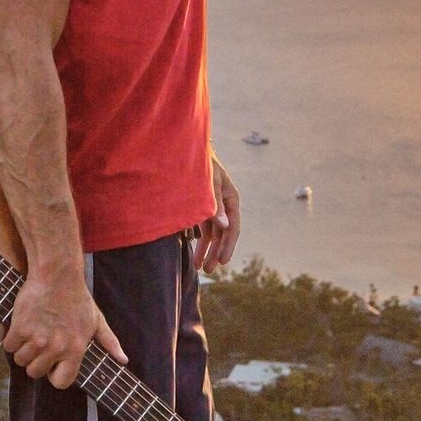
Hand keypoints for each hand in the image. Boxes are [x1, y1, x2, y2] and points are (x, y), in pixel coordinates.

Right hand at [3, 268, 125, 388]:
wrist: (57, 274)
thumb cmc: (77, 298)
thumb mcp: (97, 319)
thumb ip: (109, 342)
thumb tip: (124, 360)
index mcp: (76, 349)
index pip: (61, 382)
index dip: (54, 373)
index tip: (53, 361)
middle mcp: (57, 347)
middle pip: (36, 373)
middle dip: (36, 360)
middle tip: (41, 340)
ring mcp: (38, 338)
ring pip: (21, 361)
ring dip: (23, 348)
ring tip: (34, 330)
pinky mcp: (21, 327)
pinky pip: (9, 346)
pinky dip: (12, 337)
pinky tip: (23, 323)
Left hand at [195, 153, 239, 273]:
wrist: (187, 149)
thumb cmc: (201, 164)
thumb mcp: (209, 183)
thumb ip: (216, 205)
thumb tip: (225, 227)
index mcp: (231, 198)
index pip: (234, 226)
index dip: (228, 245)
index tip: (223, 261)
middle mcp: (225, 204)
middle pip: (223, 233)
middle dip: (216, 252)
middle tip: (209, 270)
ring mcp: (214, 206)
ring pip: (213, 233)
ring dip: (207, 250)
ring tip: (200, 267)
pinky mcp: (202, 207)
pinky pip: (204, 228)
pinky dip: (199, 241)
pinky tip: (194, 253)